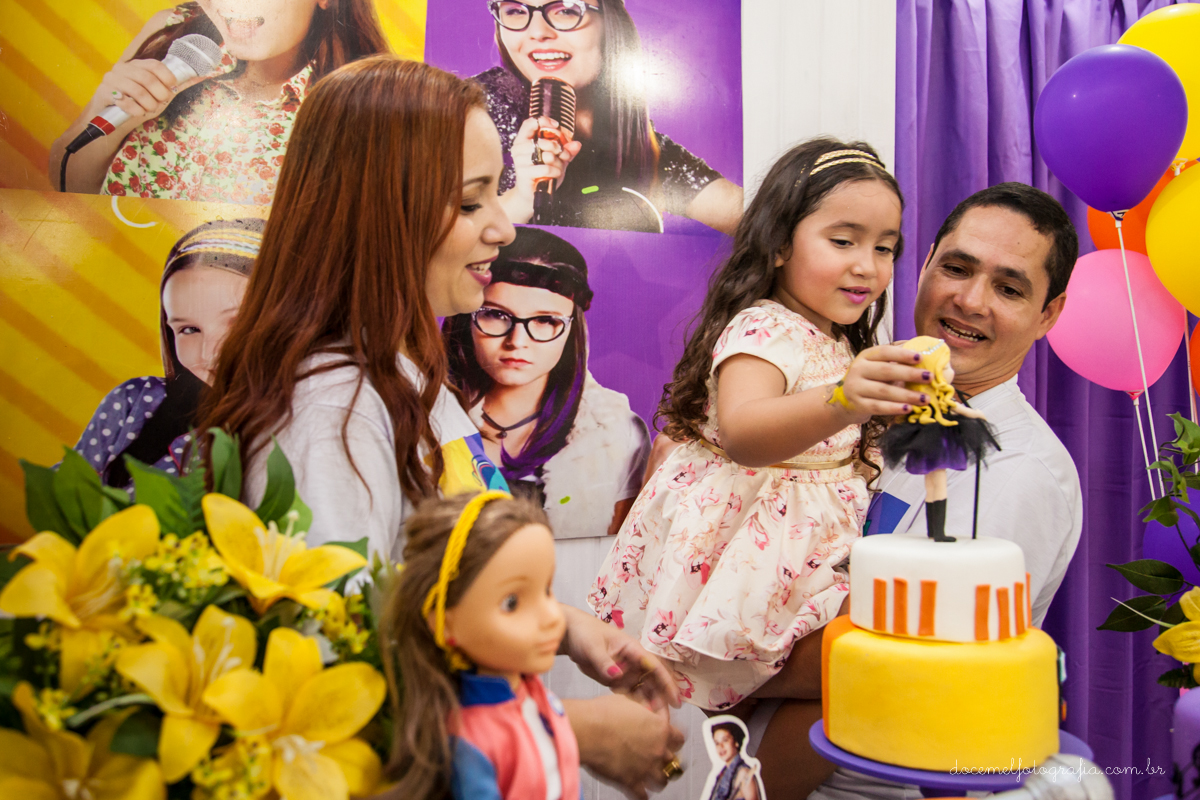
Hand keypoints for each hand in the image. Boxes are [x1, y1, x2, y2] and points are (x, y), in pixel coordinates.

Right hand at [94, 58, 211, 126]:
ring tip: (148, 109)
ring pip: (137, 90)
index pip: (155, 65)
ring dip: (148, 104)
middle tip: (160, 102)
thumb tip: (199, 76)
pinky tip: (137, 113)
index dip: (167, 77)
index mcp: (138, 65)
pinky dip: (135, 110)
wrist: (115, 120)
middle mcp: (123, 68)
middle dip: (159, 94)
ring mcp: (111, 79)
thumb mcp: (160, 96)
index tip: (171, 88)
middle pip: (147, 78)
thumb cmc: (139, 105)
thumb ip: (176, 86)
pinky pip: (124, 100)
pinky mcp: (103, 92)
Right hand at [501, 116, 582, 221]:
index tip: (556, 127)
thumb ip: (566, 151)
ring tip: (557, 167)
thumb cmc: (542, 173)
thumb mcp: (556, 159)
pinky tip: (554, 174)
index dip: (545, 122)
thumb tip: (577, 144)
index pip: (531, 122)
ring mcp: (519, 160)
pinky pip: (546, 168)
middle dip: (558, 149)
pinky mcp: (523, 172)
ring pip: (546, 155)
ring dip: (557, 162)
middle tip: (562, 156)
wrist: (531, 193)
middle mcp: (519, 148)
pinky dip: (555, 171)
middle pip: (543, 140)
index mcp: (523, 140)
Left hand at [559, 605, 679, 710]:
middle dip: (662, 699)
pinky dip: (636, 704)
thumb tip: (616, 676)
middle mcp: (634, 661)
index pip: (656, 666)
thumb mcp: (593, 646)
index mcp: (633, 649)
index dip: (668, 683)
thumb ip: (604, 662)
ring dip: (650, 704)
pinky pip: (630, 694)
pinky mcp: (616, 680)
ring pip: (644, 689)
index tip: (676, 699)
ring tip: (655, 723)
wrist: (571, 634)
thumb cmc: (585, 633)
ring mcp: (626, 671)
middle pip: (654, 681)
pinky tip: (639, 718)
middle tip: (666, 719)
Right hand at [563, 694, 685, 799]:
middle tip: (660, 758)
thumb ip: (641, 709)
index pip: (679, 738)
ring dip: (658, 779)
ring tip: (653, 777)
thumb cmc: (604, 714)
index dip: (673, 738)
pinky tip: (640, 793)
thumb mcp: (628, 701)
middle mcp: (657, 750)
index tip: (669, 739)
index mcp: (659, 729)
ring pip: (662, 781)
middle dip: (666, 760)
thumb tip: (642, 708)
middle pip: (673, 761)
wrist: (587, 729)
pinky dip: (642, 795)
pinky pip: (643, 796)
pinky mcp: (630, 782)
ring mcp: (645, 768)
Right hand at [836, 345, 930, 421]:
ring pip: (883, 391)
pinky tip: (908, 409)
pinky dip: (894, 408)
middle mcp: (858, 369)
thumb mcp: (878, 365)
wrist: (846, 401)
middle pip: (885, 370)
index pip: (884, 352)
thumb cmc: (871, 380)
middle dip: (909, 374)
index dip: (902, 354)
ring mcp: (855, 387)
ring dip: (906, 395)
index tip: (921, 358)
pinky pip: (878, 407)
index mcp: (866, 356)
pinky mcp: (857, 405)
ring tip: (925, 398)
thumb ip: (897, 357)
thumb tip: (925, 348)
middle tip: (929, 377)